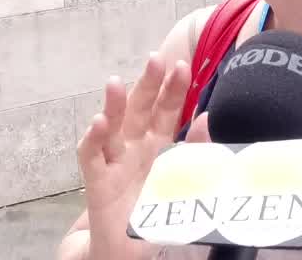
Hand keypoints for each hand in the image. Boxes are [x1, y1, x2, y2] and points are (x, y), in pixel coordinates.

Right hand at [76, 55, 191, 259]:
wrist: (128, 248)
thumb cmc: (153, 210)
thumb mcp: (181, 178)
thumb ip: (195, 149)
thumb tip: (210, 118)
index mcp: (156, 144)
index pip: (166, 110)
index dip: (173, 89)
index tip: (183, 66)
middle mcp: (133, 147)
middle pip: (140, 110)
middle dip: (147, 84)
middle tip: (156, 60)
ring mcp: (114, 162)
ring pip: (111, 127)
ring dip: (113, 105)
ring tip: (114, 83)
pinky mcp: (97, 182)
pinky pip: (91, 157)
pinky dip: (93, 139)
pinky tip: (98, 123)